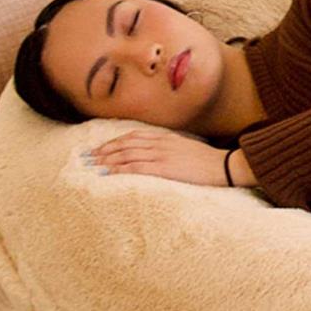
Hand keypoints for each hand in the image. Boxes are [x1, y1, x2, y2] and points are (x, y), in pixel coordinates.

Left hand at [83, 131, 232, 186]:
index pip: (133, 137)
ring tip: (91, 165)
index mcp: (165, 138)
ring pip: (126, 154)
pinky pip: (135, 167)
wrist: (224, 166)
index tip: (100, 149)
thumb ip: (171, 149)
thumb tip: (158, 156)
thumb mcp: (188, 149)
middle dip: (104, 150)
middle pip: (125, 144)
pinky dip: (119, 169)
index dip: (113, 142)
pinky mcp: (164, 168)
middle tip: (86, 157)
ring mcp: (161, 155)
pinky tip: (106, 173)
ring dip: (106, 159)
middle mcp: (160, 143)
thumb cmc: (209, 161)